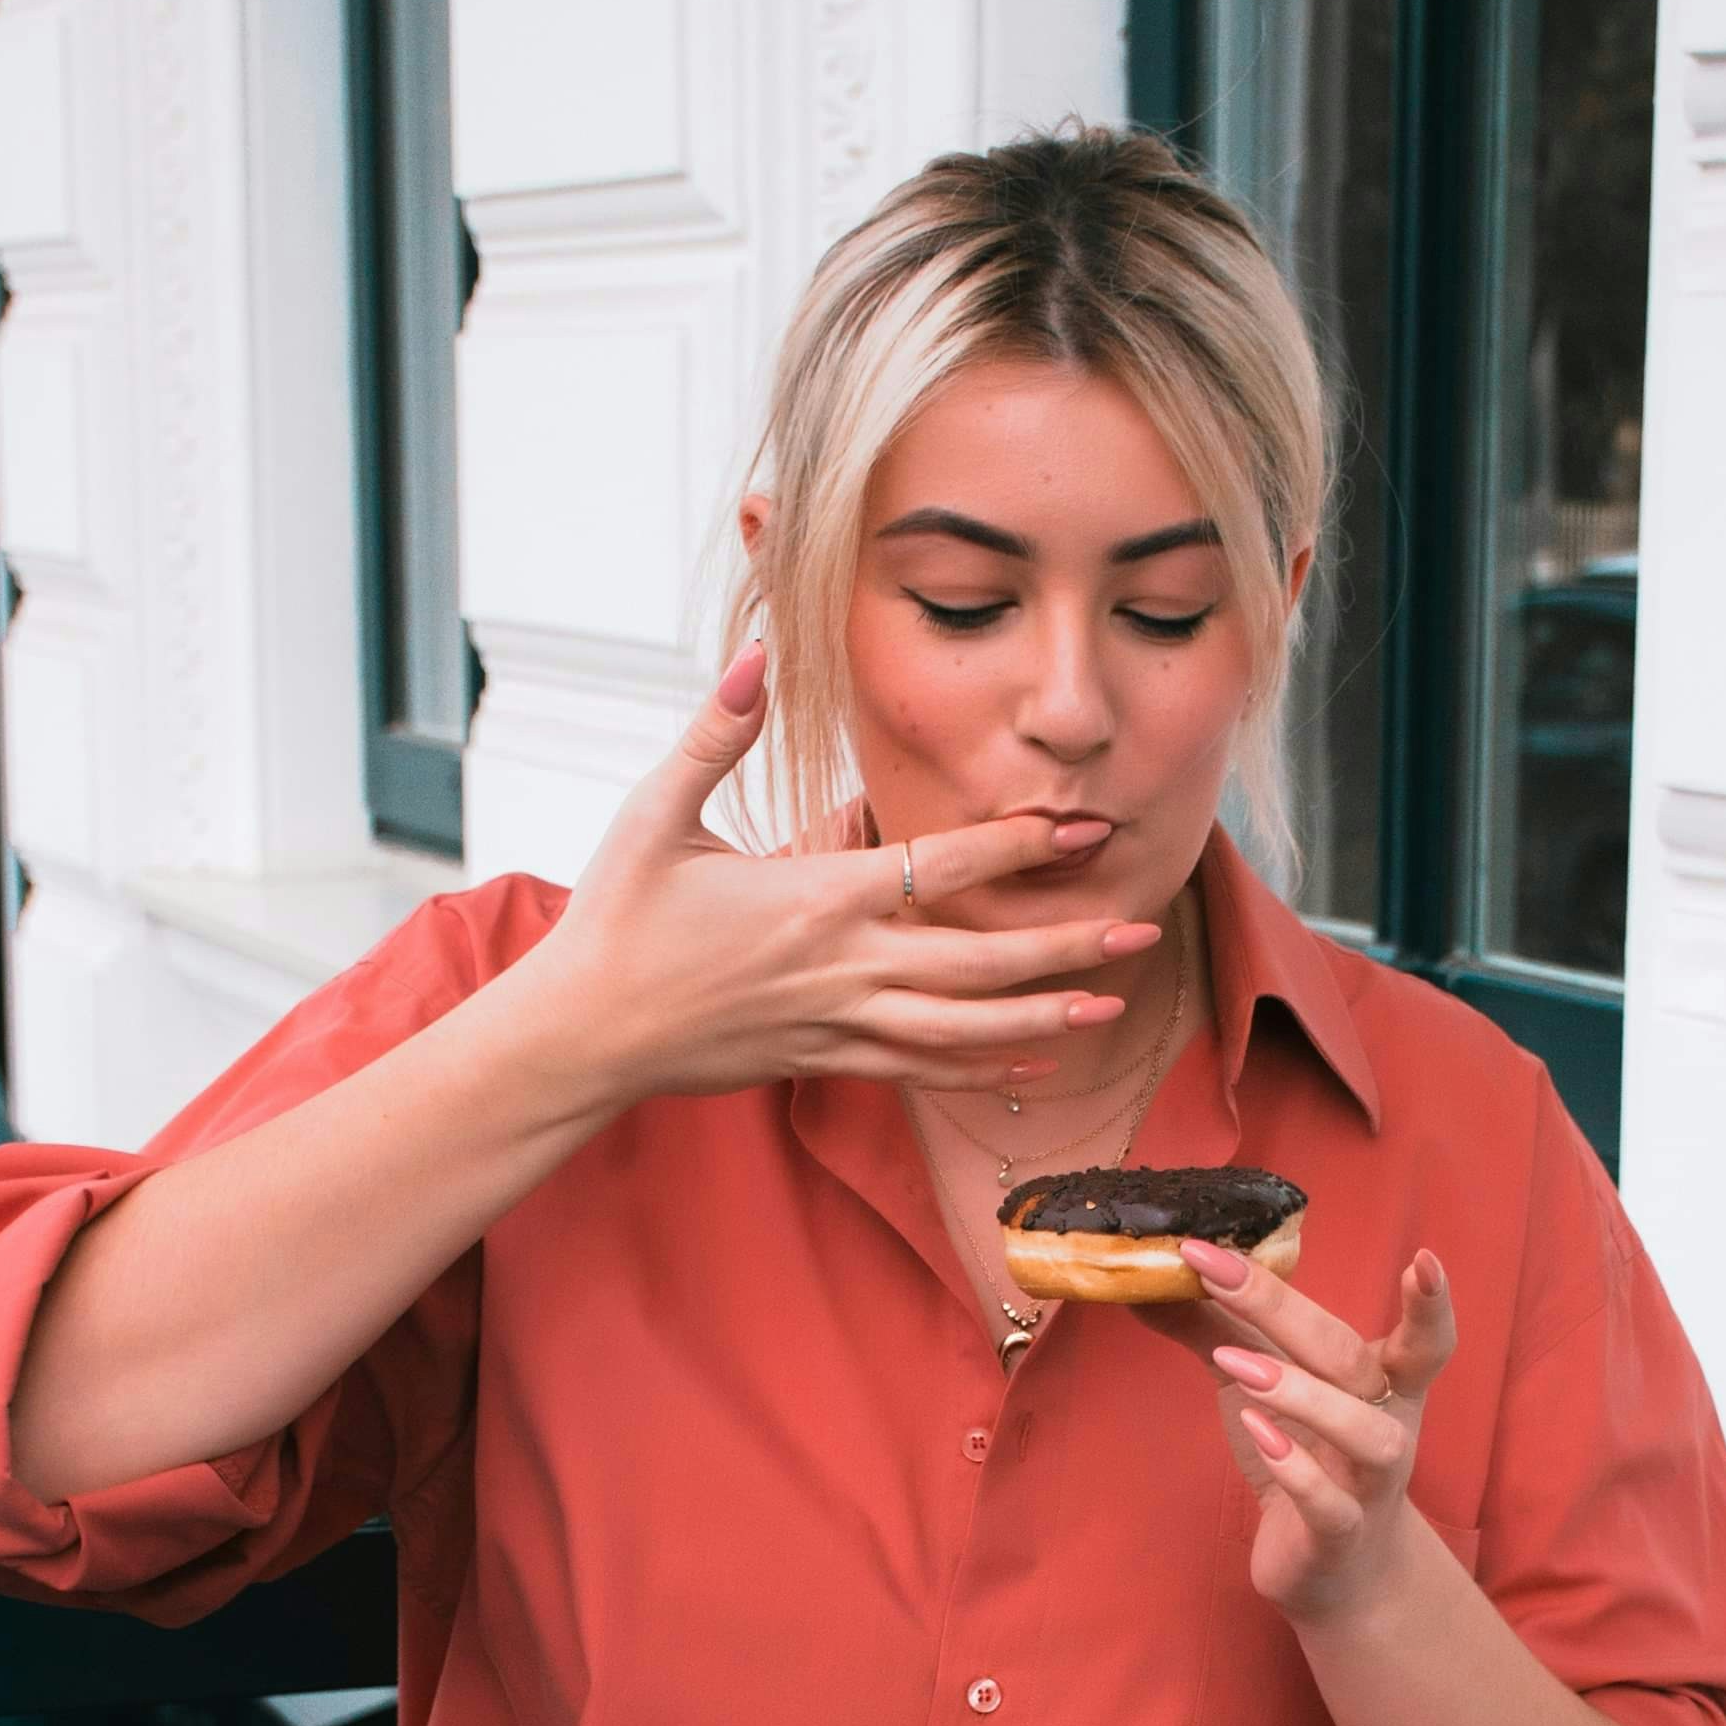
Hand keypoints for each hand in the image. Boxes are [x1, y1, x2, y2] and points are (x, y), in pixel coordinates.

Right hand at [523, 643, 1158, 1106]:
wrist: (585, 1035)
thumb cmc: (618, 922)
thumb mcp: (655, 814)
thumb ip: (714, 736)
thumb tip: (750, 657)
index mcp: (818, 899)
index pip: (943, 866)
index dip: (1019, 845)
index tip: (1082, 827)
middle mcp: (845, 967)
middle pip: (981, 959)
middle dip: (1067, 944)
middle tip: (1140, 926)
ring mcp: (840, 1023)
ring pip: (966, 1027)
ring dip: (1045, 1015)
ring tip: (1115, 1002)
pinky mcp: (827, 1060)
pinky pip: (924, 1068)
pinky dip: (985, 1064)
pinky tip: (1037, 1059)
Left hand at [1137, 1236, 1456, 1622]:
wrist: (1331, 1569)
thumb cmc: (1307, 1458)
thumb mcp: (1263, 1385)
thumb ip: (1219, 1329)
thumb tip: (1153, 1277)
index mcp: (1383, 1385)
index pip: (1423, 1339)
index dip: (1430, 1303)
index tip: (1422, 1258)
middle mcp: (1387, 1427)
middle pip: (1354, 1364)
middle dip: (1290, 1315)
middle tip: (1223, 1276)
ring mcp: (1367, 1486)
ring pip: (1363, 1435)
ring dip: (1301, 1394)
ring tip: (1234, 1363)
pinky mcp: (1338, 1535)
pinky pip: (1329, 1505)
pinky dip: (1296, 1471)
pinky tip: (1257, 1436)